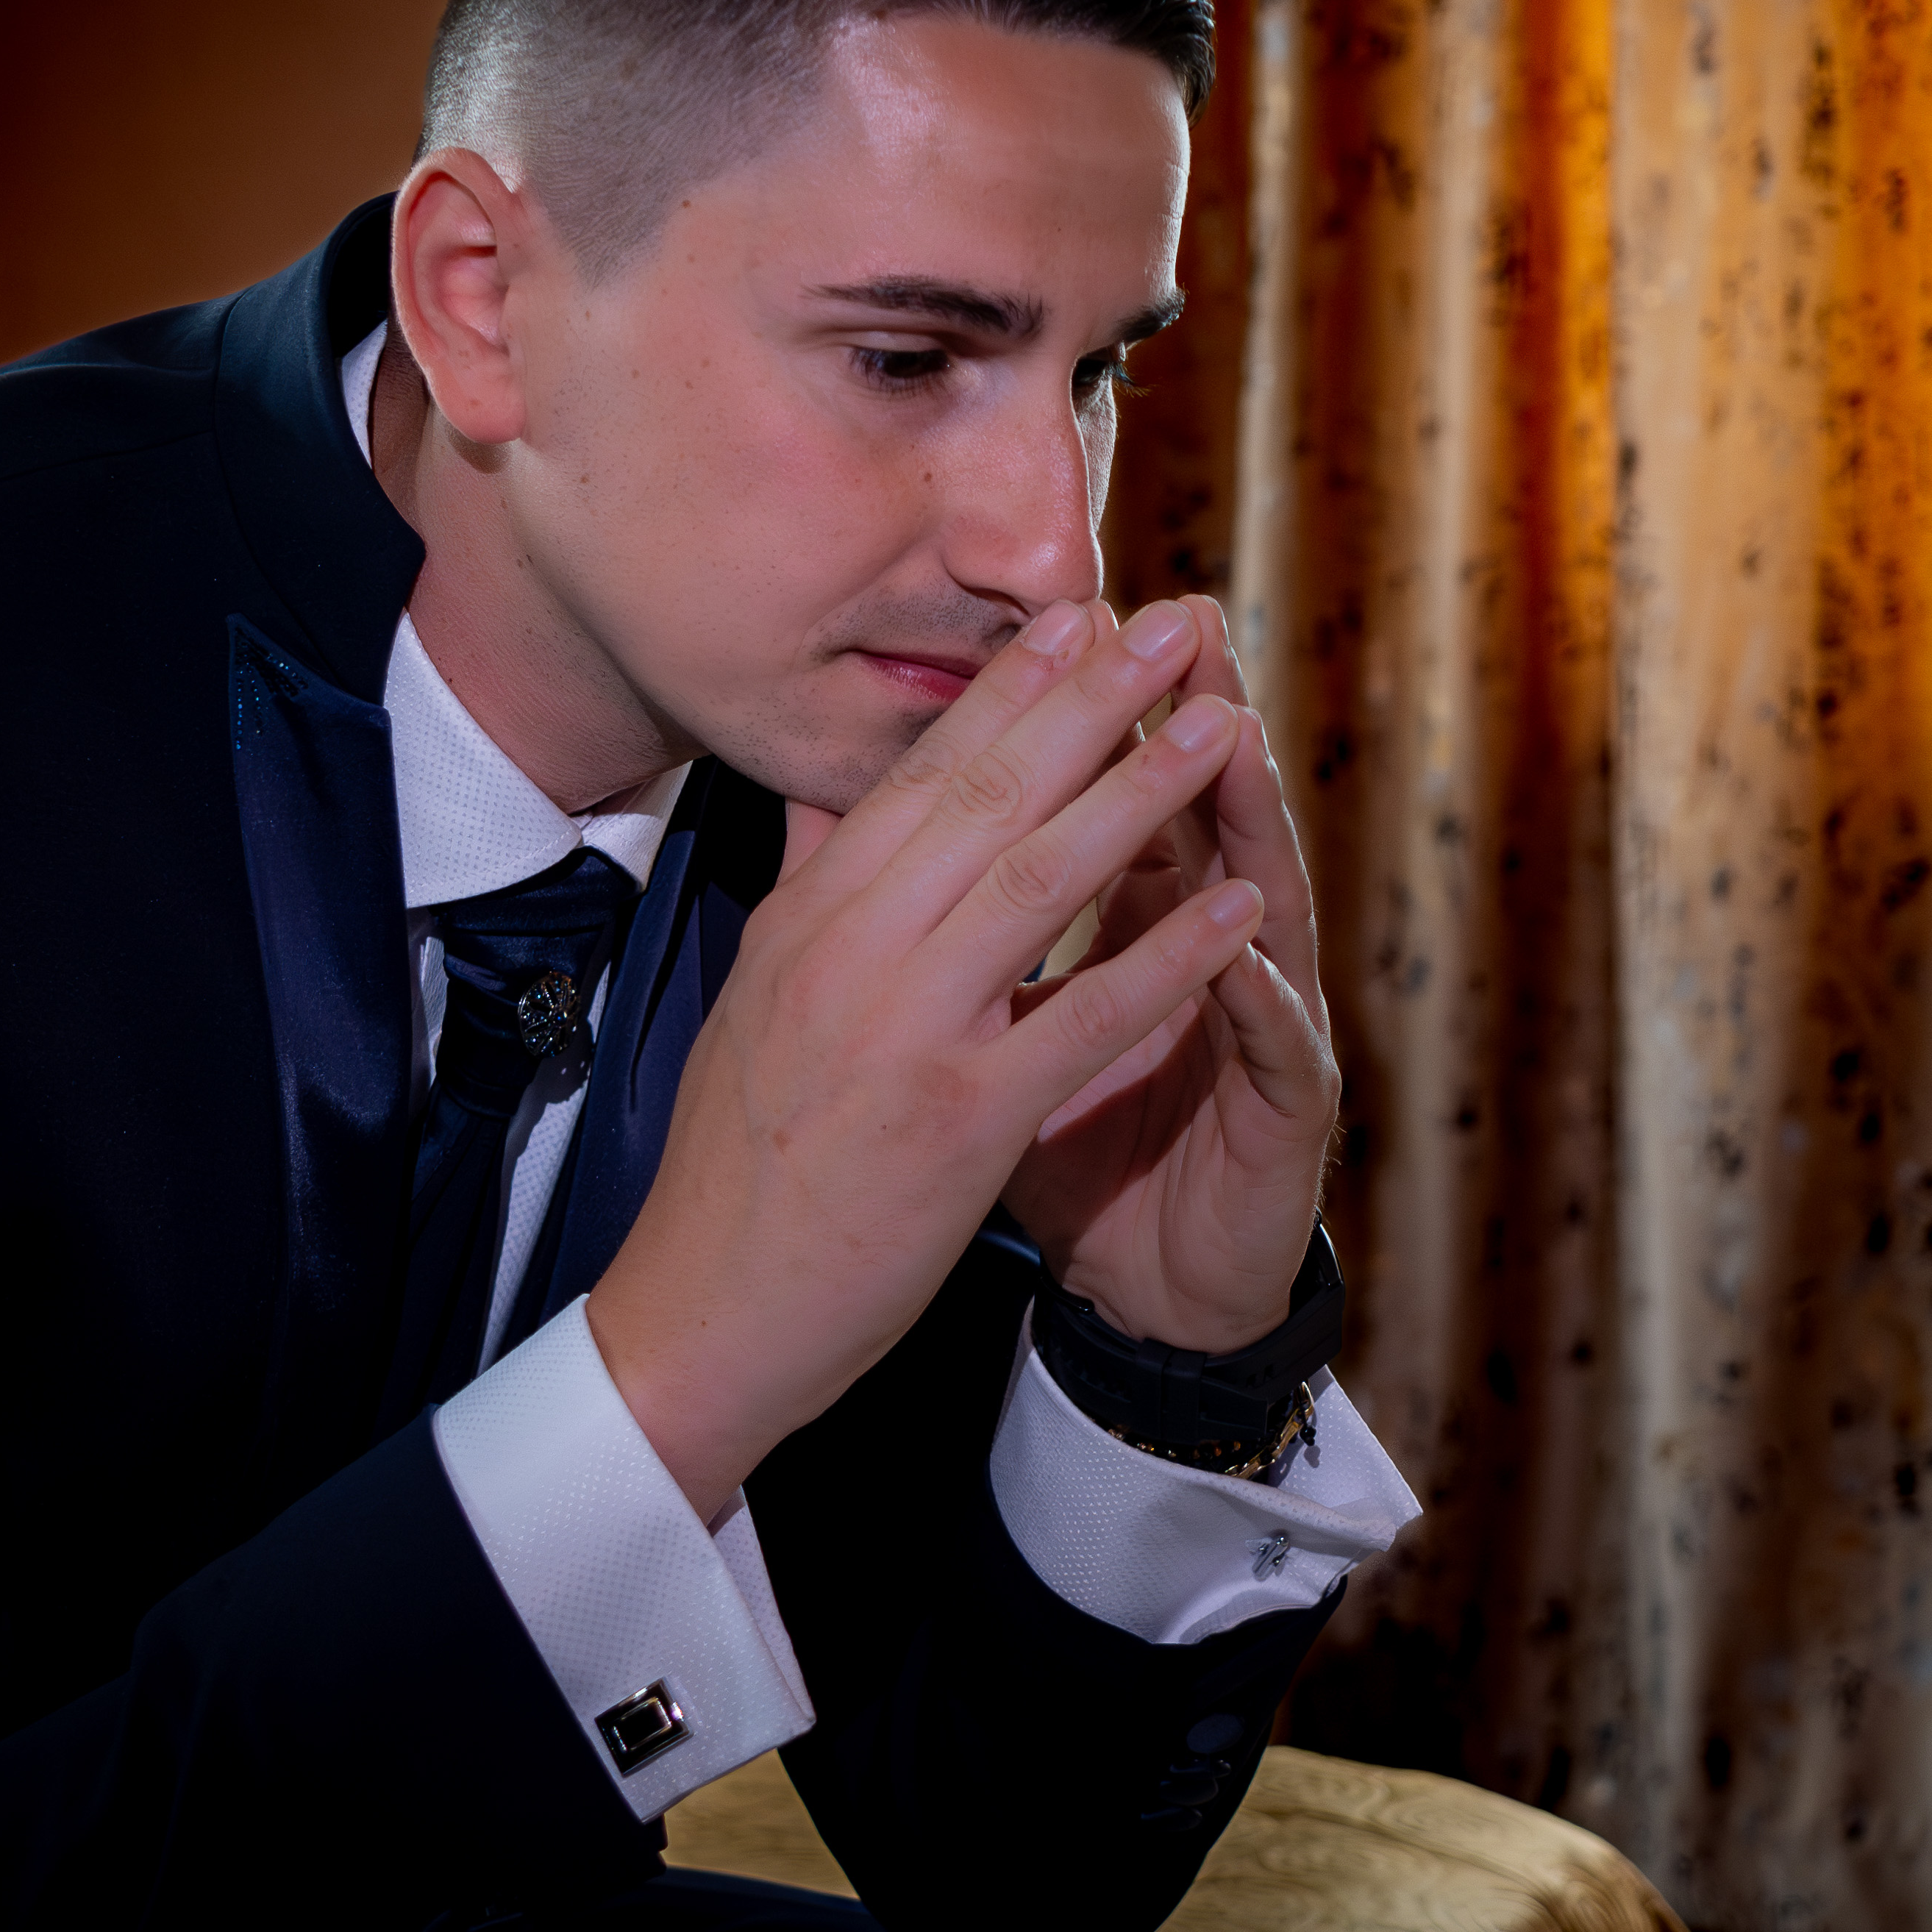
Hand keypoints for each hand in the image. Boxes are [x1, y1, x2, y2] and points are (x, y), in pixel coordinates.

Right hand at [586, 597, 1287, 1520]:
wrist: (698, 1315)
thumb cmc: (738, 1167)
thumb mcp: (758, 1001)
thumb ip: (806, 893)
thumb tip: (825, 796)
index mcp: (807, 922)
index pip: (921, 776)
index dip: (1009, 690)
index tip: (1081, 616)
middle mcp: (849, 954)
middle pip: (987, 797)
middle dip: (1092, 702)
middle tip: (1174, 625)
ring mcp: (903, 1033)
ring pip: (1039, 881)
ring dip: (1143, 794)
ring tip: (1224, 727)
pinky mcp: (956, 1122)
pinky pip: (1080, 1020)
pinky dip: (1165, 959)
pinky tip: (1233, 908)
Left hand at [998, 596, 1334, 1353]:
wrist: (1151, 1296)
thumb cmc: (1077, 1151)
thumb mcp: (1000, 1030)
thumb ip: (967, 928)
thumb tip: (873, 833)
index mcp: (1147, 926)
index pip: (1119, 798)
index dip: (1094, 718)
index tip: (1060, 618)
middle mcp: (1219, 956)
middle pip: (1204, 819)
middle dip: (1184, 722)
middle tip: (1176, 621)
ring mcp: (1263, 1029)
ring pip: (1263, 901)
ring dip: (1243, 820)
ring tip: (1227, 733)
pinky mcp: (1288, 1112)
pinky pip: (1275, 1040)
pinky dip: (1256, 987)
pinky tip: (1245, 933)